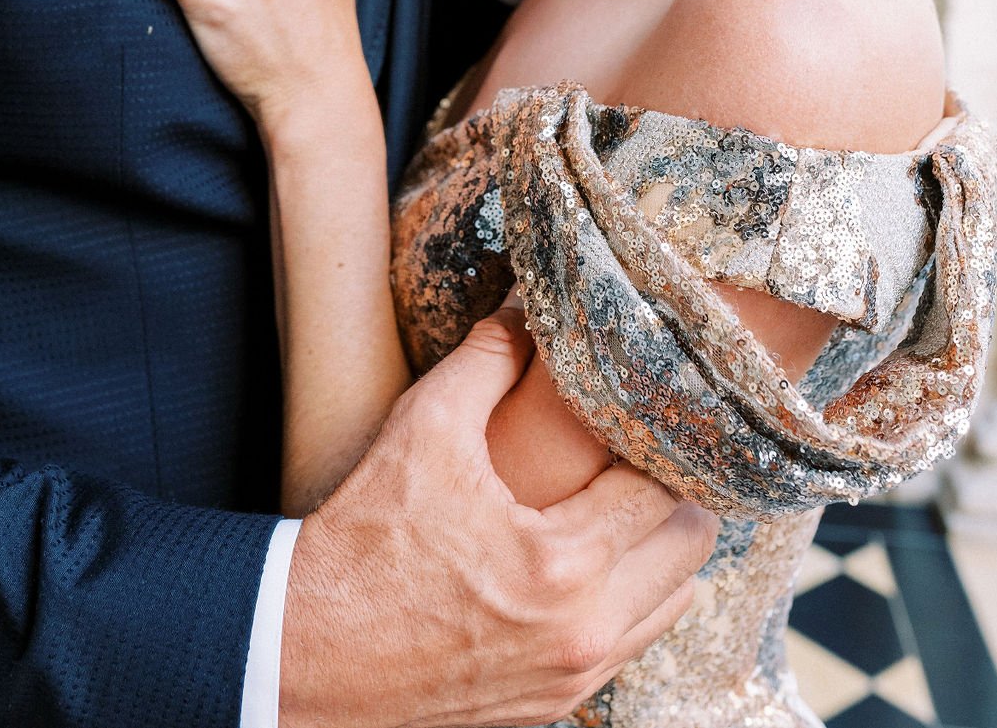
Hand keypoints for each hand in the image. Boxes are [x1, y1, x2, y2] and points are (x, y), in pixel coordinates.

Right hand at [281, 305, 716, 727]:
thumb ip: (490, 356)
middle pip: (688, 548)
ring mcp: (572, 677)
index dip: (657, 439)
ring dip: (656, 548)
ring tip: (613, 504)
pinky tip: (587, 558)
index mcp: (561, 564)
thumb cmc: (366, 537)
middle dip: (670, 491)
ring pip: (673, 601)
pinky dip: (629, 597)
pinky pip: (634, 642)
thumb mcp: (426, 426)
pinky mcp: (554, 704)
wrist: (308, 648)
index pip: (665, 488)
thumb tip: (530, 307)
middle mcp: (582, 633)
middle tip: (633, 453)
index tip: (638, 411)